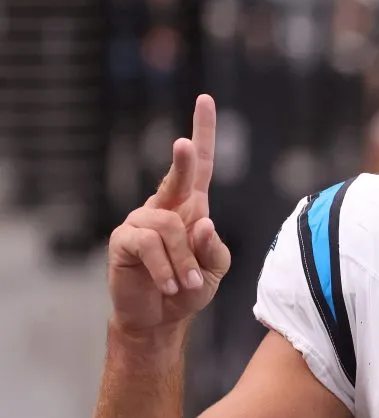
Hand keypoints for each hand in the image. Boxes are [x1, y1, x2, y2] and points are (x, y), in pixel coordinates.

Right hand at [107, 95, 230, 335]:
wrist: (161, 318)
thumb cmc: (191, 287)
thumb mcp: (216, 269)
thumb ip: (214, 247)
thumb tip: (203, 222)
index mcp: (191, 207)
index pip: (199, 165)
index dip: (204, 132)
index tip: (205, 99)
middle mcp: (165, 207)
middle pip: (177, 177)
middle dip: (182, 159)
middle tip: (183, 143)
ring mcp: (141, 221)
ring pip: (171, 228)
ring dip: (184, 262)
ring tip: (186, 285)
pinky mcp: (124, 241)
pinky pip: (149, 246)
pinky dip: (166, 269)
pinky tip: (170, 286)